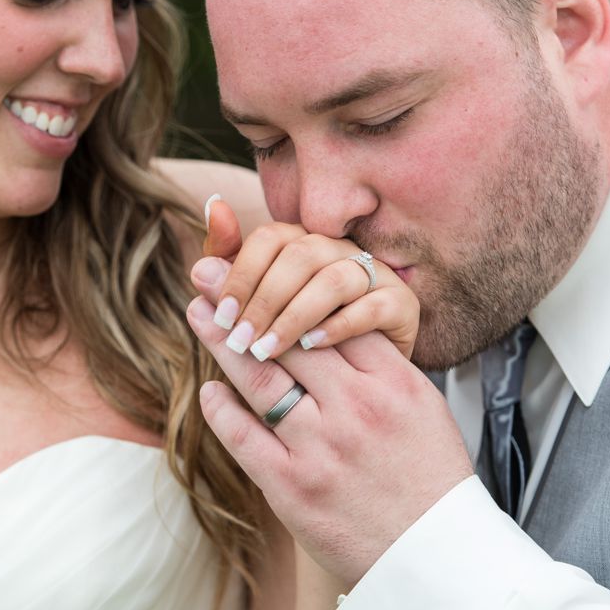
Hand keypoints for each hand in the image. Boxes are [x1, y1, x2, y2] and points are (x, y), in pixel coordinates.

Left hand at [186, 291, 474, 585]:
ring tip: (199, 314)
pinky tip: (210, 390)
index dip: (290, 288)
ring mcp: (321, 448)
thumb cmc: (429, 480)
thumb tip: (330, 324)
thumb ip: (382, 365)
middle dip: (243, 298)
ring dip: (222, 341)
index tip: (260, 266)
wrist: (432, 559)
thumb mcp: (424, 409)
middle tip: (209, 273)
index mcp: (394, 384)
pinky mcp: (291, 487)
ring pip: (260, 377)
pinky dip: (221, 407)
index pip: (334, 317)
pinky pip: (243, 435)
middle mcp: (356, 410)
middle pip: (288, 337)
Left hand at [196, 197, 417, 361]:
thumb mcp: (267, 311)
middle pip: (299, 256)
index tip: (220, 316)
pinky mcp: (401, 305)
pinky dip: (339, 325)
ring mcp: (374, 274)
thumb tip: (208, 224)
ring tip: (267, 350)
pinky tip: (311, 347)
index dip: (241, 273)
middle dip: (262, 299)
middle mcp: (339, 250)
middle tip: (239, 340)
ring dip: (294, 315)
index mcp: (304, 243)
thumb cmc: (307, 343)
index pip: (270, 238)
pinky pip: (372, 306)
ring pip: (332, 279)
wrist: (366, 386)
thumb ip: (236, 270)